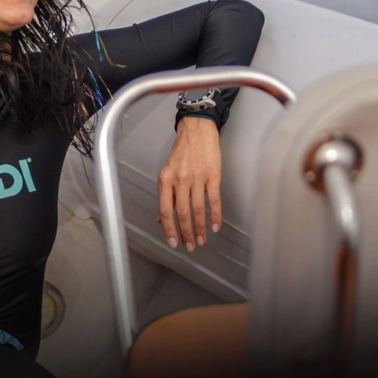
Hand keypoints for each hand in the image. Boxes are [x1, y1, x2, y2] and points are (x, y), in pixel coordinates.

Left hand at [156, 116, 221, 251]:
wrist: (197, 130)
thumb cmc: (181, 152)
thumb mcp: (167, 172)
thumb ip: (166, 195)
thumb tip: (161, 218)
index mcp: (165, 180)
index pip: (165, 210)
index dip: (168, 228)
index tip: (172, 243)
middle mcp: (179, 180)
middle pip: (181, 213)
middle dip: (185, 233)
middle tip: (190, 247)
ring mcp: (197, 178)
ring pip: (197, 209)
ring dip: (200, 228)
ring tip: (201, 241)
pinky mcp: (213, 176)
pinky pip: (214, 200)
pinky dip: (215, 215)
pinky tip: (215, 227)